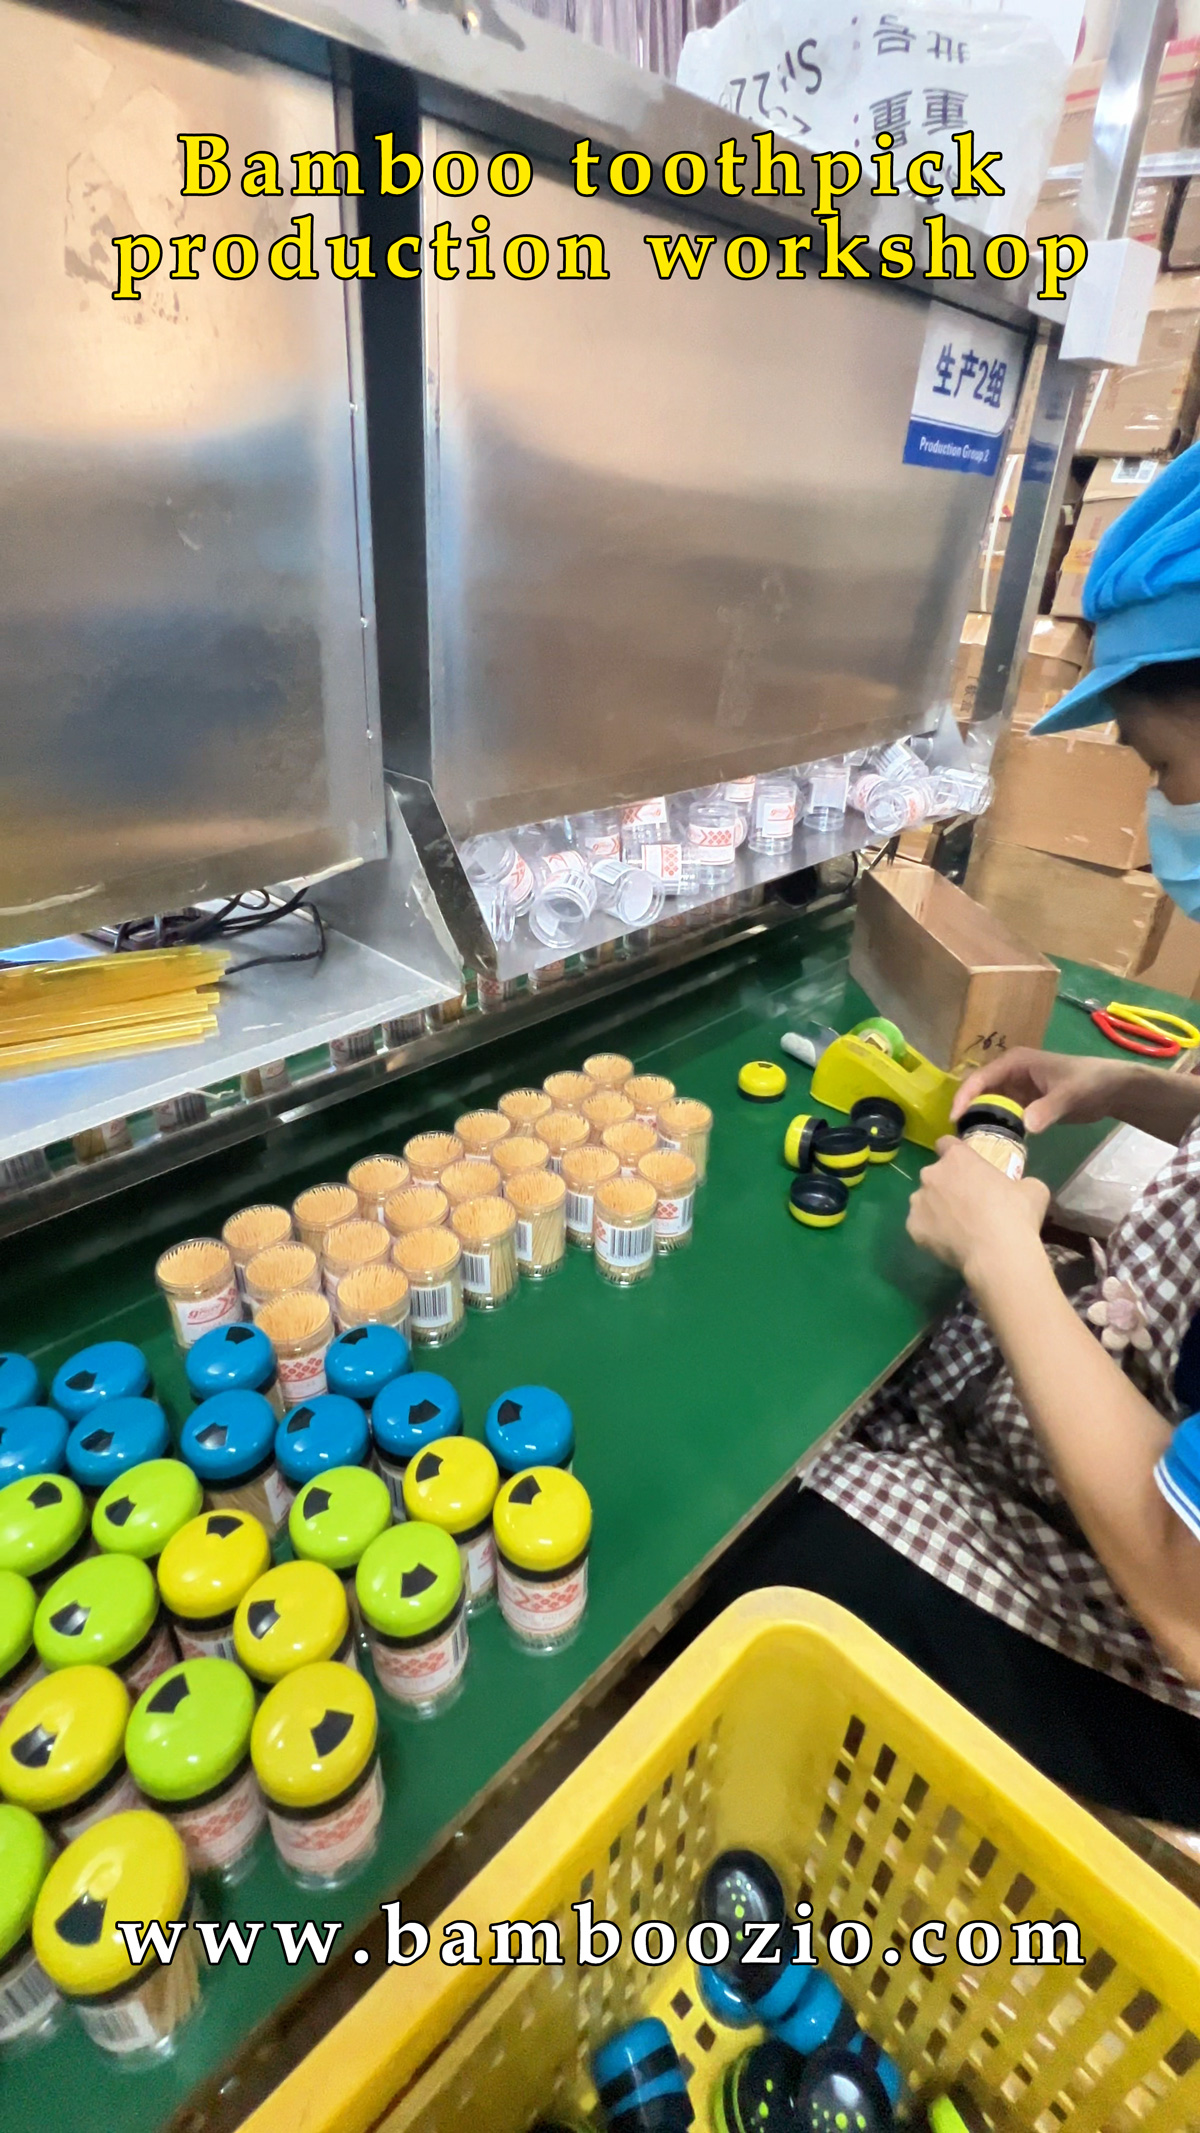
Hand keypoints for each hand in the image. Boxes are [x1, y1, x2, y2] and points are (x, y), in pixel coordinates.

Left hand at [907, 1137, 1049, 1279]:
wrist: (997, 1253)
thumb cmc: (1015, 1215)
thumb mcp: (1032, 1189)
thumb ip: (1019, 1182)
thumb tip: (1020, 1188)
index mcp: (958, 1158)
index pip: (946, 1144)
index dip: (954, 1153)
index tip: (964, 1167)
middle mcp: (932, 1174)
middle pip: (935, 1175)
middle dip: (947, 1185)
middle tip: (967, 1204)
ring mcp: (919, 1201)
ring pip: (925, 1200)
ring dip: (936, 1208)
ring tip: (957, 1227)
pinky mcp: (912, 1227)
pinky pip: (920, 1226)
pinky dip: (931, 1232)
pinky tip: (949, 1242)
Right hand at [951, 1048, 1129, 1133]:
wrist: (1113, 1089)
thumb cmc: (1090, 1082)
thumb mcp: (1069, 1094)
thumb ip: (1048, 1109)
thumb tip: (1025, 1126)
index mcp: (1015, 1062)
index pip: (981, 1077)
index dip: (965, 1096)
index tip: (955, 1118)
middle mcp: (1011, 1074)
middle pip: (980, 1092)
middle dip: (968, 1111)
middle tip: (960, 1137)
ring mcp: (1017, 1090)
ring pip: (990, 1105)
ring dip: (981, 1121)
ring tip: (971, 1144)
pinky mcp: (1025, 1105)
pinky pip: (1004, 1115)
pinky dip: (997, 1127)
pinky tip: (993, 1144)